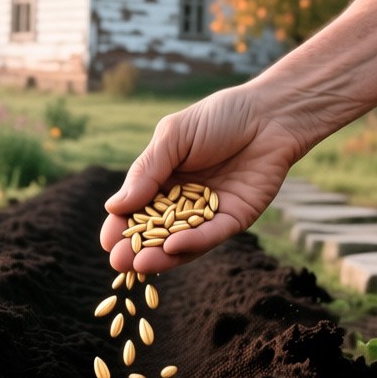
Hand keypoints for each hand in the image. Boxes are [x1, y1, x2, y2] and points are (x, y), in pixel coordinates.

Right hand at [100, 84, 302, 273]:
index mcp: (165, 179)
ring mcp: (210, 212)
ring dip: (162, 254)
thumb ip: (146, 171)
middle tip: (119, 263)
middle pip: (158, 230)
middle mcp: (185, 200)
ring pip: (183, 240)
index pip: (137, 208)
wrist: (269, 114)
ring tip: (141, 264)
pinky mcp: (236, 218)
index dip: (122, 226)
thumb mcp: (172, 137)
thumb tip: (114, 207)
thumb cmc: (219, 117)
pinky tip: (174, 247)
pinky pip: (212, 235)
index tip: (107, 242)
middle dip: (137, 248)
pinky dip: (194, 243)